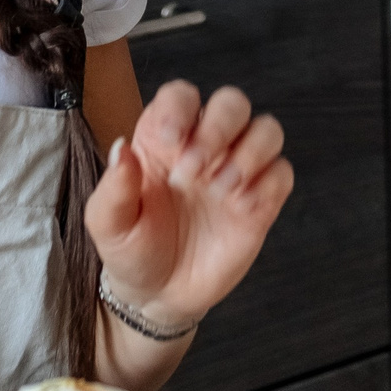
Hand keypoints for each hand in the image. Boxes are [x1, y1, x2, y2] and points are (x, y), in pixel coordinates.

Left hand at [86, 81, 293, 332]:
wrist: (158, 295)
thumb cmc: (131, 249)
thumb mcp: (109, 224)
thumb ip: (114, 187)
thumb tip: (121, 147)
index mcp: (165, 138)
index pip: (182, 96)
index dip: (181, 108)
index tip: (170, 141)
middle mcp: (205, 145)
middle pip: (232, 103)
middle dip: (219, 127)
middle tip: (193, 172)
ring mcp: (236, 171)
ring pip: (267, 130)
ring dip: (249, 153)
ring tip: (220, 190)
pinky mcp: (261, 201)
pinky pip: (281, 174)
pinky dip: (267, 185)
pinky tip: (241, 209)